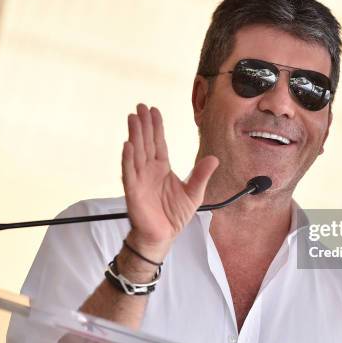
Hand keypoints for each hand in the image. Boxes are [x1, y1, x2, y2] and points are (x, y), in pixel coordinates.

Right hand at [122, 104, 218, 260]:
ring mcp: (140, 179)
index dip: (156, 127)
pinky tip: (128, 144)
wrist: (163, 236)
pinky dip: (128, 159)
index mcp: (162, 168)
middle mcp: (149, 170)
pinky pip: (129, 172)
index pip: (158, 143)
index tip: (154, 110)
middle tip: (140, 106)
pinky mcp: (134, 191)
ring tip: (133, 118)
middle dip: (143, 125)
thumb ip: (201, 175)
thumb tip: (214, 159)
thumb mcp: (194, 193)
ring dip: (134, 135)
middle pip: (146, 142)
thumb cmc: (174, 215)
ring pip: (136, 153)